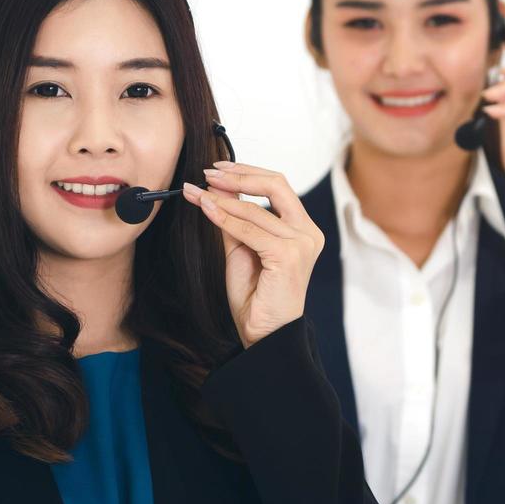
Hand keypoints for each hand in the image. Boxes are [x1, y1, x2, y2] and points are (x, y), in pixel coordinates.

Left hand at [183, 162, 324, 347]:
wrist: (264, 333)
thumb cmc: (256, 295)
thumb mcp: (241, 247)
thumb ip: (234, 218)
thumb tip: (218, 187)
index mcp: (302, 228)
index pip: (278, 186)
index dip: (246, 173)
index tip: (217, 170)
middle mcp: (308, 232)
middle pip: (277, 184)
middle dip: (239, 175)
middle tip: (208, 173)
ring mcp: (302, 243)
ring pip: (255, 209)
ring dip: (221, 199)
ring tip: (196, 193)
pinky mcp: (289, 256)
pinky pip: (249, 230)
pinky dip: (224, 219)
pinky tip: (206, 210)